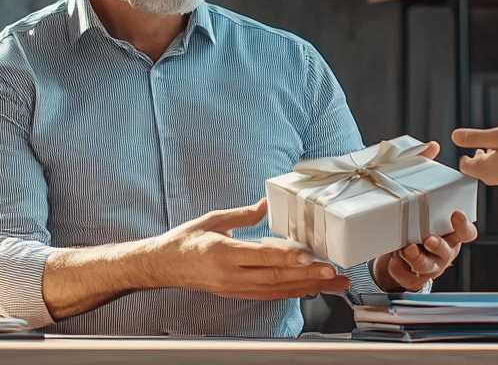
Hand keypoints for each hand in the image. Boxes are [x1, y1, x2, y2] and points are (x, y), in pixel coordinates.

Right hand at [146, 198, 350, 300]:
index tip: (308, 255)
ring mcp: (235, 288)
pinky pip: (270, 294)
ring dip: (307, 286)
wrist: (166, 266)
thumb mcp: (213, 219)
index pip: (261, 256)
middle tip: (332, 273)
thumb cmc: (186, 241)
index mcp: (223, 253)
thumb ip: (244, 214)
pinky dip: (292, 291)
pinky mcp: (238, 293)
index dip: (286, 257)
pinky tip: (310, 288)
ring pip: (277, 289)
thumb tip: (267, 203)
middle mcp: (231, 275)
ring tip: (331, 283)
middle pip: (275, 277)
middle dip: (307, 276)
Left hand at [371, 141, 478, 290]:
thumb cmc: (411, 219)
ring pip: (430, 267)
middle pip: (448, 251)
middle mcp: (443, 250)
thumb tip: (432, 146)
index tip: (456, 214)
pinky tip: (393, 262)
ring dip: (419, 259)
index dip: (463, 225)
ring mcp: (429, 265)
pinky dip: (402, 272)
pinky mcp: (412, 276)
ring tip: (406, 250)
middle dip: (439, 245)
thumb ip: (424, 169)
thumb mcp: (417, 195)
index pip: (466, 232)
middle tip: (428, 238)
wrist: (392, 246)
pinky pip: (410, 279)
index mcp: (449, 231)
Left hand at [451, 122, 497, 186]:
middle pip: (480, 171)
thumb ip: (475, 137)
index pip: (466, 167)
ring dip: (494, 159)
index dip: (465, 155)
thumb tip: (456, 137)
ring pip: (496, 172)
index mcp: (488, 170)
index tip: (469, 147)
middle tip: (483, 145)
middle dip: (480, 157)